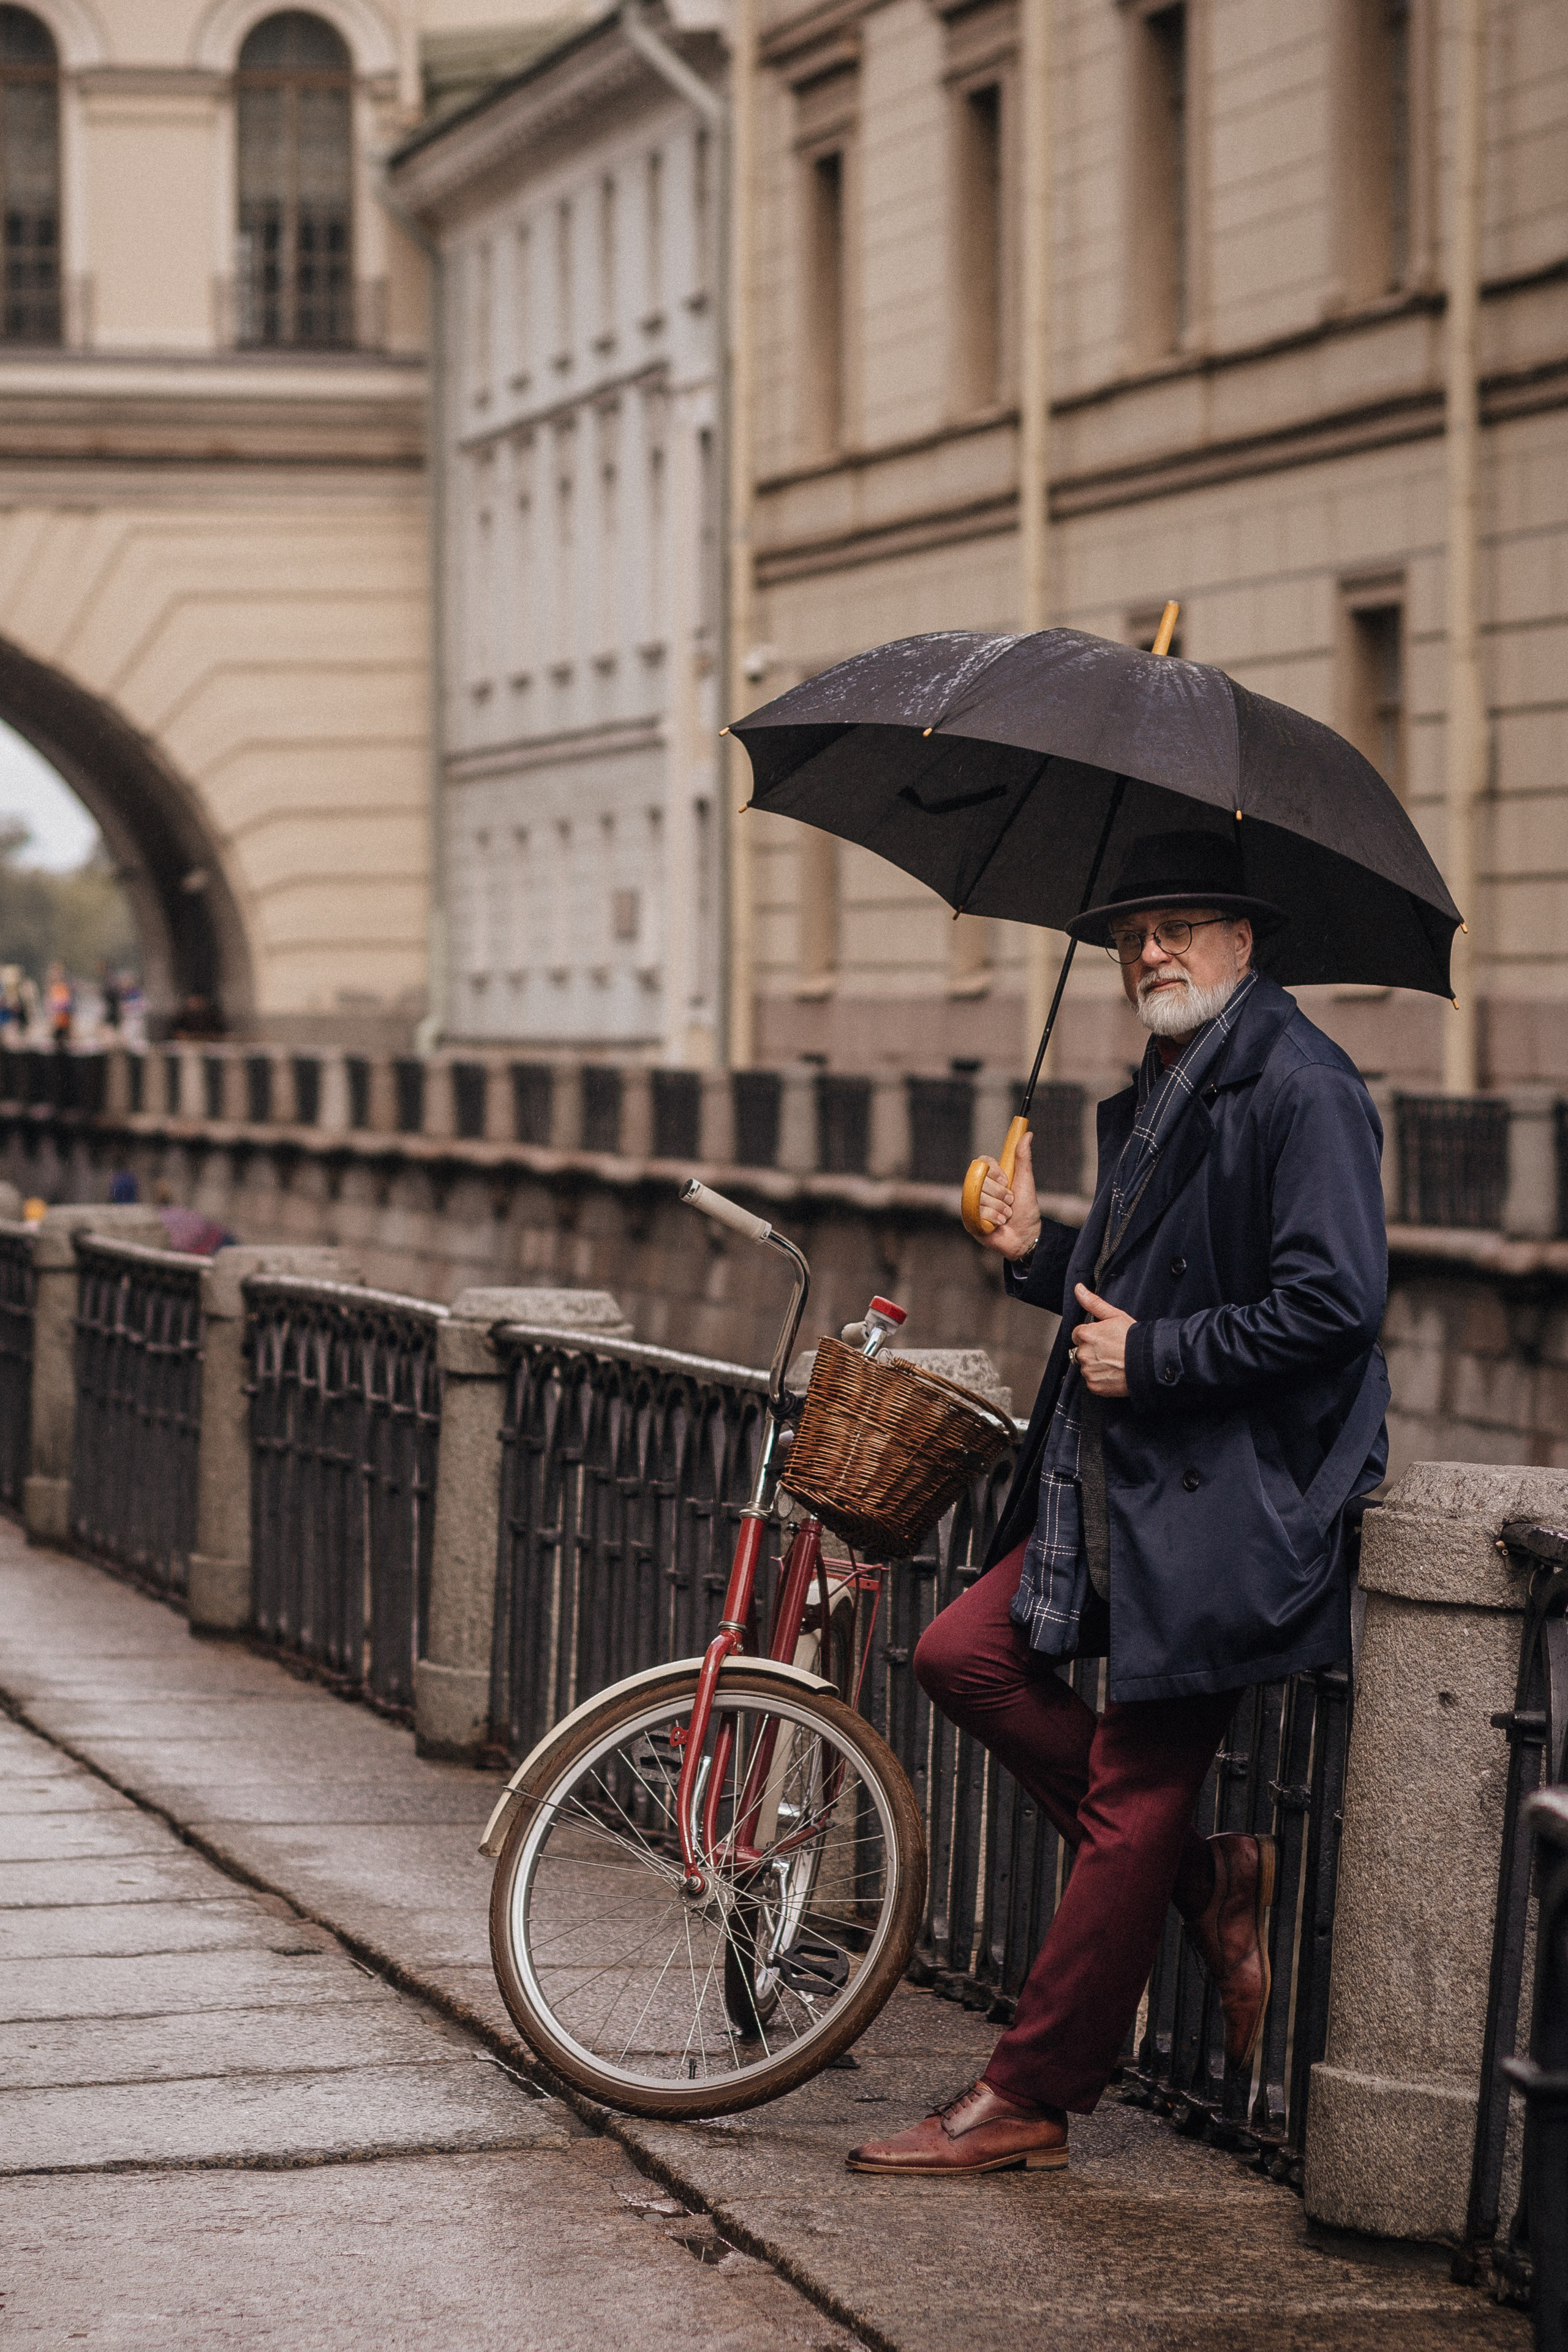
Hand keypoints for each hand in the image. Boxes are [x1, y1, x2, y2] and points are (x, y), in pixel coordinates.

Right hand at [977, 1130, 1040, 1261]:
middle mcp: (979, 1189)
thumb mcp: (1025, 1181)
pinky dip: (992, 1218)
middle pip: (981, 1180)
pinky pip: (976, 1211)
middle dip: (1001, 1194)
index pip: (982, 1162)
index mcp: (991, 1178)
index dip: (993, 1171)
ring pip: (980, 1197)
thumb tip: (1028, 1134)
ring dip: (999, 1208)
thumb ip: (1023, 1158)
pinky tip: (998, 1224)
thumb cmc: (1026, 1210)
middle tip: (1010, 1202)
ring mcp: (973, 1204)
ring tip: (1006, 1216)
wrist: (1025, 1236)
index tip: (1006, 1181)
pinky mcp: (969, 1219)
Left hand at [1070, 1282, 1133, 1397]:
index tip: (1105, 1339)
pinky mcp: (1094, 1386)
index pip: (1078, 1334)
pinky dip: (1101, 1379)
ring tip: (1114, 1362)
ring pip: (1087, 1367)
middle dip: (1092, 1351)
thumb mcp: (1115, 1315)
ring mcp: (1088, 1371)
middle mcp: (1083, 1353)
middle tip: (1111, 1351)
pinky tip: (1114, 1373)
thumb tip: (1078, 1288)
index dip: (1092, 1336)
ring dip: (1096, 1365)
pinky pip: (1093, 1381)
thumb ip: (1093, 1303)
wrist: (1148, 1363)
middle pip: (1081, 1351)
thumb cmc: (1134, 1339)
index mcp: (1085, 1334)